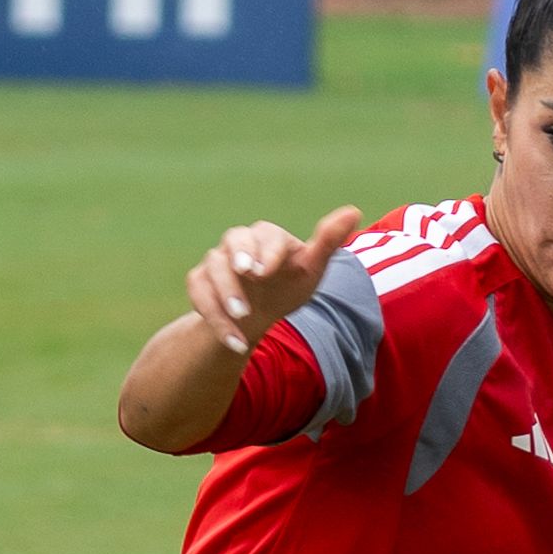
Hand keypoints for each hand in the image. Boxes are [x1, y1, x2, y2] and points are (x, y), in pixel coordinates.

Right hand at [187, 204, 361, 355]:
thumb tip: (353, 211)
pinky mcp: (200, 282)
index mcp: (268, 237)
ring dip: (226, 293)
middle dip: (239, 258)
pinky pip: (199, 295)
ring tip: (244, 317)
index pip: (267, 235)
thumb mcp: (311, 268)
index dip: (267, 251)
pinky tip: (235, 342)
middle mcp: (239, 243)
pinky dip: (215, 319)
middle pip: (234, 239)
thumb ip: (328, 242)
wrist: (258, 314)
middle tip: (249, 275)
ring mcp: (216, 261)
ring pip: (213, 268)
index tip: (267, 271)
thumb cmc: (288, 286)